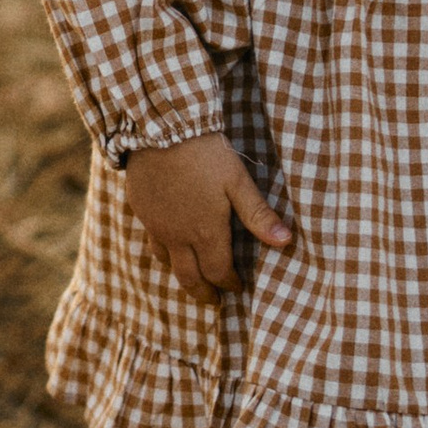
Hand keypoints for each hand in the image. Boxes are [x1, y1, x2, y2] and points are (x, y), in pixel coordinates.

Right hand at [122, 135, 290, 293]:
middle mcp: (178, 236)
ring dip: (182, 273)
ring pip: (167, 263)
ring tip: (192, 275)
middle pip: (189, 278)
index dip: (231, 284)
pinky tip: (170, 243)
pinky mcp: (141, 210)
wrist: (161, 128)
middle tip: (214, 300)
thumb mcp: (238, 181)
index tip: (239, 288)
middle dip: (204, 293)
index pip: (219, 272)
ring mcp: (156, 225)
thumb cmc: (206, 153)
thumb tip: (286, 242)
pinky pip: (152, 240)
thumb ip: (259, 215)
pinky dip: (164, 251)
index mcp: (206, 232)